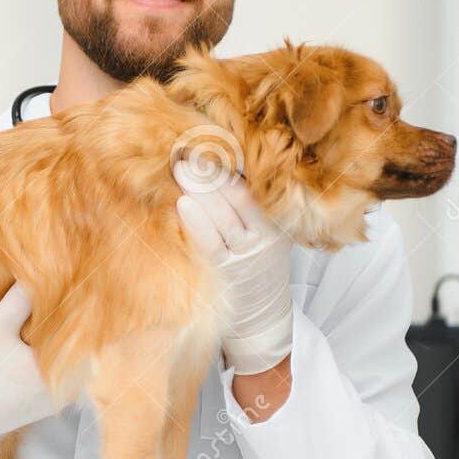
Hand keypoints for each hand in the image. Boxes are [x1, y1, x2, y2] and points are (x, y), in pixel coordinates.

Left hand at [173, 162, 293, 374]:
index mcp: (276, 223)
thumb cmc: (258, 265)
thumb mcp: (268, 233)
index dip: (230, 163)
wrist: (262, 317)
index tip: (210, 141)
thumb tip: (219, 161)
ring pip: (222, 216)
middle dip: (211, 171)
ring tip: (182, 169)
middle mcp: (263, 239)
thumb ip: (252, 204)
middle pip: (235, 197)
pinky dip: (196, 222)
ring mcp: (244, 257)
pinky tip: (183, 204)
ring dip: (200, 190)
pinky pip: (209, 243)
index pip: (252, 186)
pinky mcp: (225, 274)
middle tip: (188, 149)